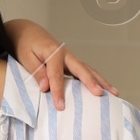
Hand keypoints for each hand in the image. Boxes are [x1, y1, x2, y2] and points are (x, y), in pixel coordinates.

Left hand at [3, 19, 118, 110]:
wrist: (27, 32)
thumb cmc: (25, 45)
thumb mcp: (26, 58)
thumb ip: (37, 72)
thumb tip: (46, 87)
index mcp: (53, 52)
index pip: (56, 75)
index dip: (58, 91)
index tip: (60, 106)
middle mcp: (65, 54)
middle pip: (82, 69)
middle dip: (91, 83)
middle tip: (100, 94)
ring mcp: (70, 58)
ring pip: (89, 70)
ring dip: (101, 81)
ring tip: (114, 93)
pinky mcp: (71, 62)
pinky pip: (85, 71)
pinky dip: (96, 80)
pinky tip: (104, 89)